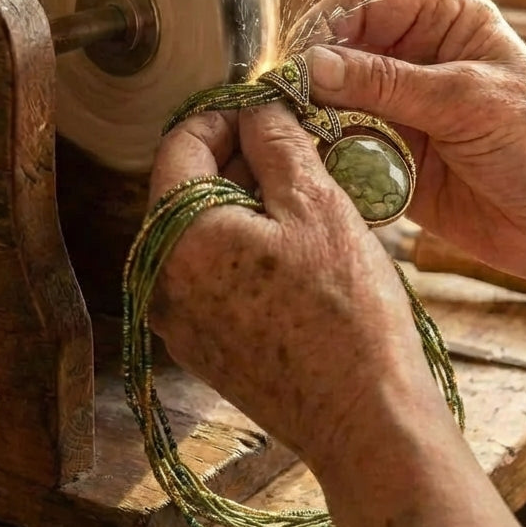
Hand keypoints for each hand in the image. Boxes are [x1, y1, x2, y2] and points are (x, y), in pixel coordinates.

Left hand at [147, 102, 444, 469]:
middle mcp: (159, 278)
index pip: (180, 143)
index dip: (224, 113)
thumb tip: (256, 106)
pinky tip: (295, 240)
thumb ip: (276, 142)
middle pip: (186, 186)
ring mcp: (177, 317)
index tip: (264, 106)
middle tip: (293, 142)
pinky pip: (211, 269)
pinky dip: (244, 241)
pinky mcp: (203, 344)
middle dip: (238, 156)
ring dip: (245, 197)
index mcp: (176, 237)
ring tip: (302, 188)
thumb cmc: (346, 313)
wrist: (366, 421)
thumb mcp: (316, 204)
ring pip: (201, 228)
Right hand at [305, 0, 525, 284]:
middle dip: (313, 80)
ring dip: (317, 123)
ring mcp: (402, 112)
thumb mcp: (465, 100)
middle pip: (338, 54)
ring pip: (333, 105)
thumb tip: (310, 66)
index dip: (324, 27)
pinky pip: (345, 152)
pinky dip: (331, 161)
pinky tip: (329, 172)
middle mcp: (415, 60)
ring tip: (308, 143)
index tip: (297, 63)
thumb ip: (385, 83)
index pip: (362, 4)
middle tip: (290, 109)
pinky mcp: (393, 160)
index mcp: (442, 21)